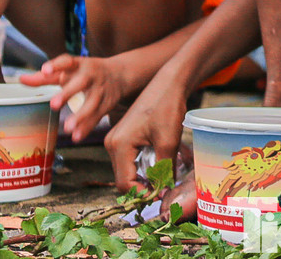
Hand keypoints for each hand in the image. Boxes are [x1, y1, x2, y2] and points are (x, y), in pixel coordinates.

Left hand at [20, 54, 130, 141]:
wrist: (120, 74)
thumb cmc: (86, 72)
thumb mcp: (68, 70)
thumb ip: (45, 76)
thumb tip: (20, 80)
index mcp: (78, 64)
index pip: (67, 61)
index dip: (55, 65)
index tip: (45, 70)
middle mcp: (90, 75)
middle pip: (80, 83)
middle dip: (68, 93)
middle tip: (54, 105)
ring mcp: (100, 90)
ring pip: (92, 103)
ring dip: (81, 115)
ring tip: (67, 127)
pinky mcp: (106, 104)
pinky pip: (97, 116)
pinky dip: (87, 127)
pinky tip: (77, 136)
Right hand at [105, 74, 189, 193]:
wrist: (169, 83)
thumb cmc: (167, 107)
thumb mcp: (168, 142)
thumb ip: (164, 171)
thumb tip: (165, 194)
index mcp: (118, 145)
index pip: (125, 183)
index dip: (143, 195)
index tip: (163, 196)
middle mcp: (111, 143)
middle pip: (124, 179)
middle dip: (143, 188)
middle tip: (165, 190)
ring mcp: (115, 139)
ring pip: (127, 171)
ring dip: (144, 178)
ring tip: (164, 178)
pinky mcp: (122, 136)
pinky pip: (129, 160)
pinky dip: (143, 167)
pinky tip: (159, 166)